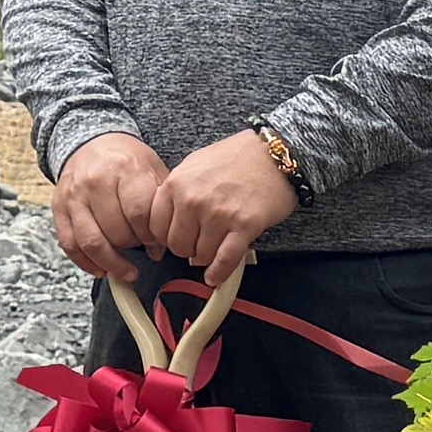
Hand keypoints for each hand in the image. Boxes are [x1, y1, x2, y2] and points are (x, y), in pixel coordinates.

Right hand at [48, 131, 174, 287]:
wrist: (91, 142)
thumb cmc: (126, 160)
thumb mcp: (152, 169)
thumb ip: (160, 205)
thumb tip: (161, 247)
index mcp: (125, 169)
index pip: (139, 214)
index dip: (152, 236)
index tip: (158, 244)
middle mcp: (96, 182)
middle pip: (117, 231)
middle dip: (134, 247)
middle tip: (143, 250)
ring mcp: (75, 196)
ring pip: (92, 242)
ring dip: (112, 264)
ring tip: (126, 272)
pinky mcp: (59, 208)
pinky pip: (70, 245)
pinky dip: (86, 263)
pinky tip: (102, 269)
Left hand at [153, 126, 300, 282]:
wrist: (274, 154)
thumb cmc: (237, 157)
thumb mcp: (194, 164)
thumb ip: (177, 192)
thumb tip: (168, 222)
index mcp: (176, 184)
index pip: (156, 227)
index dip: (166, 237)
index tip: (175, 238)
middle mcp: (193, 200)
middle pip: (177, 245)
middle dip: (187, 249)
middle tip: (198, 243)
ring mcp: (218, 214)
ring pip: (200, 256)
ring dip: (207, 257)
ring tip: (215, 247)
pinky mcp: (244, 226)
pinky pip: (225, 260)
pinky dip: (219, 273)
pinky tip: (215, 277)